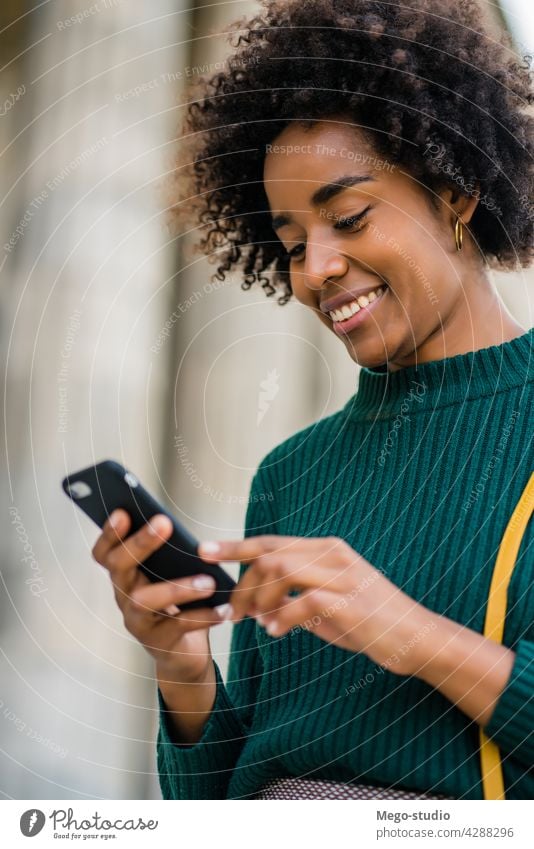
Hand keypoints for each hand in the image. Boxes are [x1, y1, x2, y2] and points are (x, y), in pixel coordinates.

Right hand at [92, 510, 231, 682]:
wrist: (182, 652)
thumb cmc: (178, 601)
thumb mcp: (171, 573)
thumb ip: (169, 552)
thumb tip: (173, 524)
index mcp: (125, 574)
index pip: (104, 552)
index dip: (108, 533)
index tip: (123, 512)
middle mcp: (123, 596)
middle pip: (119, 567)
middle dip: (140, 543)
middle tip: (165, 522)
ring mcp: (137, 621)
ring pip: (144, 600)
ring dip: (176, 588)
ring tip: (208, 581)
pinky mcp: (157, 642)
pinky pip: (178, 627)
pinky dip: (202, 617)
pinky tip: (223, 609)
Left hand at [199, 535, 432, 674]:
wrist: (417, 637)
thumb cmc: (369, 621)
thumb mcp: (327, 604)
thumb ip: (295, 597)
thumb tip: (260, 608)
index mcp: (325, 549)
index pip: (270, 541)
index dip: (234, 546)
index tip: (203, 551)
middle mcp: (332, 554)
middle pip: (269, 555)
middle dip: (243, 585)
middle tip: (234, 614)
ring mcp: (343, 575)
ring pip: (282, 570)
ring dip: (260, 600)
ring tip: (257, 623)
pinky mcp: (351, 600)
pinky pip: (303, 602)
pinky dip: (283, 618)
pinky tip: (277, 633)